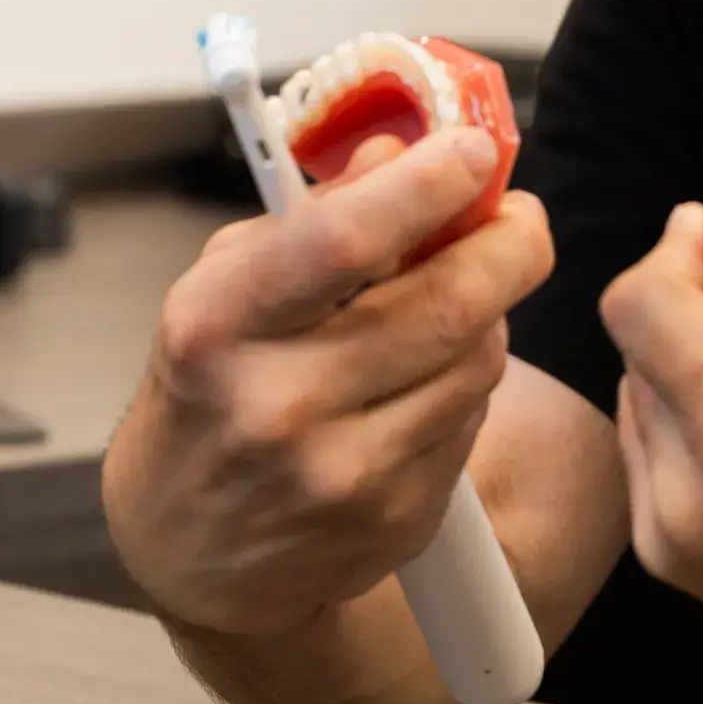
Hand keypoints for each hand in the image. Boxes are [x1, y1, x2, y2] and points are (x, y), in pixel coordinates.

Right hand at [103, 127, 550, 636]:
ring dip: (487, 311)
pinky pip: (473, 416)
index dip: (428, 186)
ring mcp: (342, 473)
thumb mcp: (223, 291)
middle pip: (448, 301)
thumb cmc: (206, 395)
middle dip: (510, 242)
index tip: (474, 150)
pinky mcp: (396, 517)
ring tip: (455, 296)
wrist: (185, 553)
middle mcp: (277, 404)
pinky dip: (466, 378)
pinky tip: (425, 375)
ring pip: (478, 357)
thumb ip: (313, 219)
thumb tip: (400, 151)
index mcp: (217, 326)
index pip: (345, 241)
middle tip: (517, 216)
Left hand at [599, 189, 702, 703]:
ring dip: (693, 367)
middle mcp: (681, 494)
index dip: (678, 250)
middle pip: (638, 350)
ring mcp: (673, 545)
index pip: (640, 303)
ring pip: (643, 406)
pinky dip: (698, 427)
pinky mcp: (683, 576)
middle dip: (695, 305)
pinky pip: (657, 464)